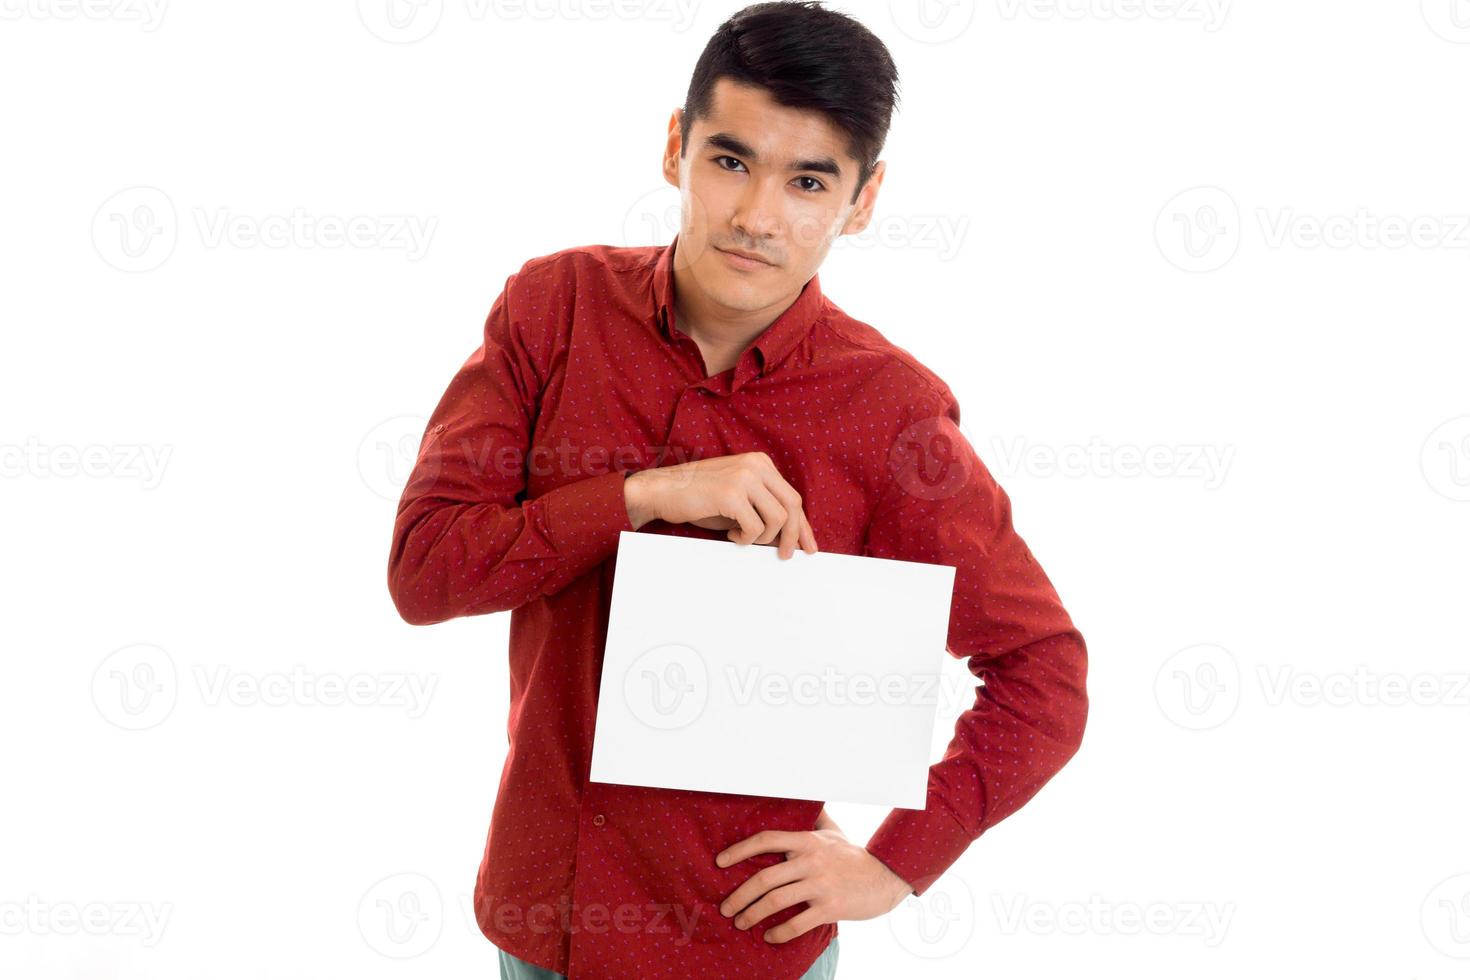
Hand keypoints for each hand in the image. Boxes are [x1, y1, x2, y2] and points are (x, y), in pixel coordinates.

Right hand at [624, 452, 817, 559]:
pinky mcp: (731, 494)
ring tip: (742, 536)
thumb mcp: (737, 496)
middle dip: (793, 536)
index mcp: (760, 463)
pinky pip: (755, 528)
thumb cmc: (698, 497)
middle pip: (793, 507)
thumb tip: (789, 537)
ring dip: (762, 537)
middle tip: (784, 555)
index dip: (803, 525)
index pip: (793, 496)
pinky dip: (745, 538)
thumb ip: (763, 508)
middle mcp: (756, 466)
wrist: (662, 490)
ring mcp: (745, 478)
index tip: (808, 546)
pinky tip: (730, 534)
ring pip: (778, 519)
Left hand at [714, 823, 913, 943]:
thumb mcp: (833, 832)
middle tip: (726, 907)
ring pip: (776, 901)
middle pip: (764, 878)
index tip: (720, 862)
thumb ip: (814, 819)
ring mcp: (820, 885)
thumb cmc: (854, 856)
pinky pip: (797, 923)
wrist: (886, 878)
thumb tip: (802, 803)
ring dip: (753, 914)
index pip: (766, 840)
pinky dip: (779, 932)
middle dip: (739, 895)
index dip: (740, 850)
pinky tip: (769, 937)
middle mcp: (811, 861)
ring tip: (741, 923)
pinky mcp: (830, 907)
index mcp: (807, 841)